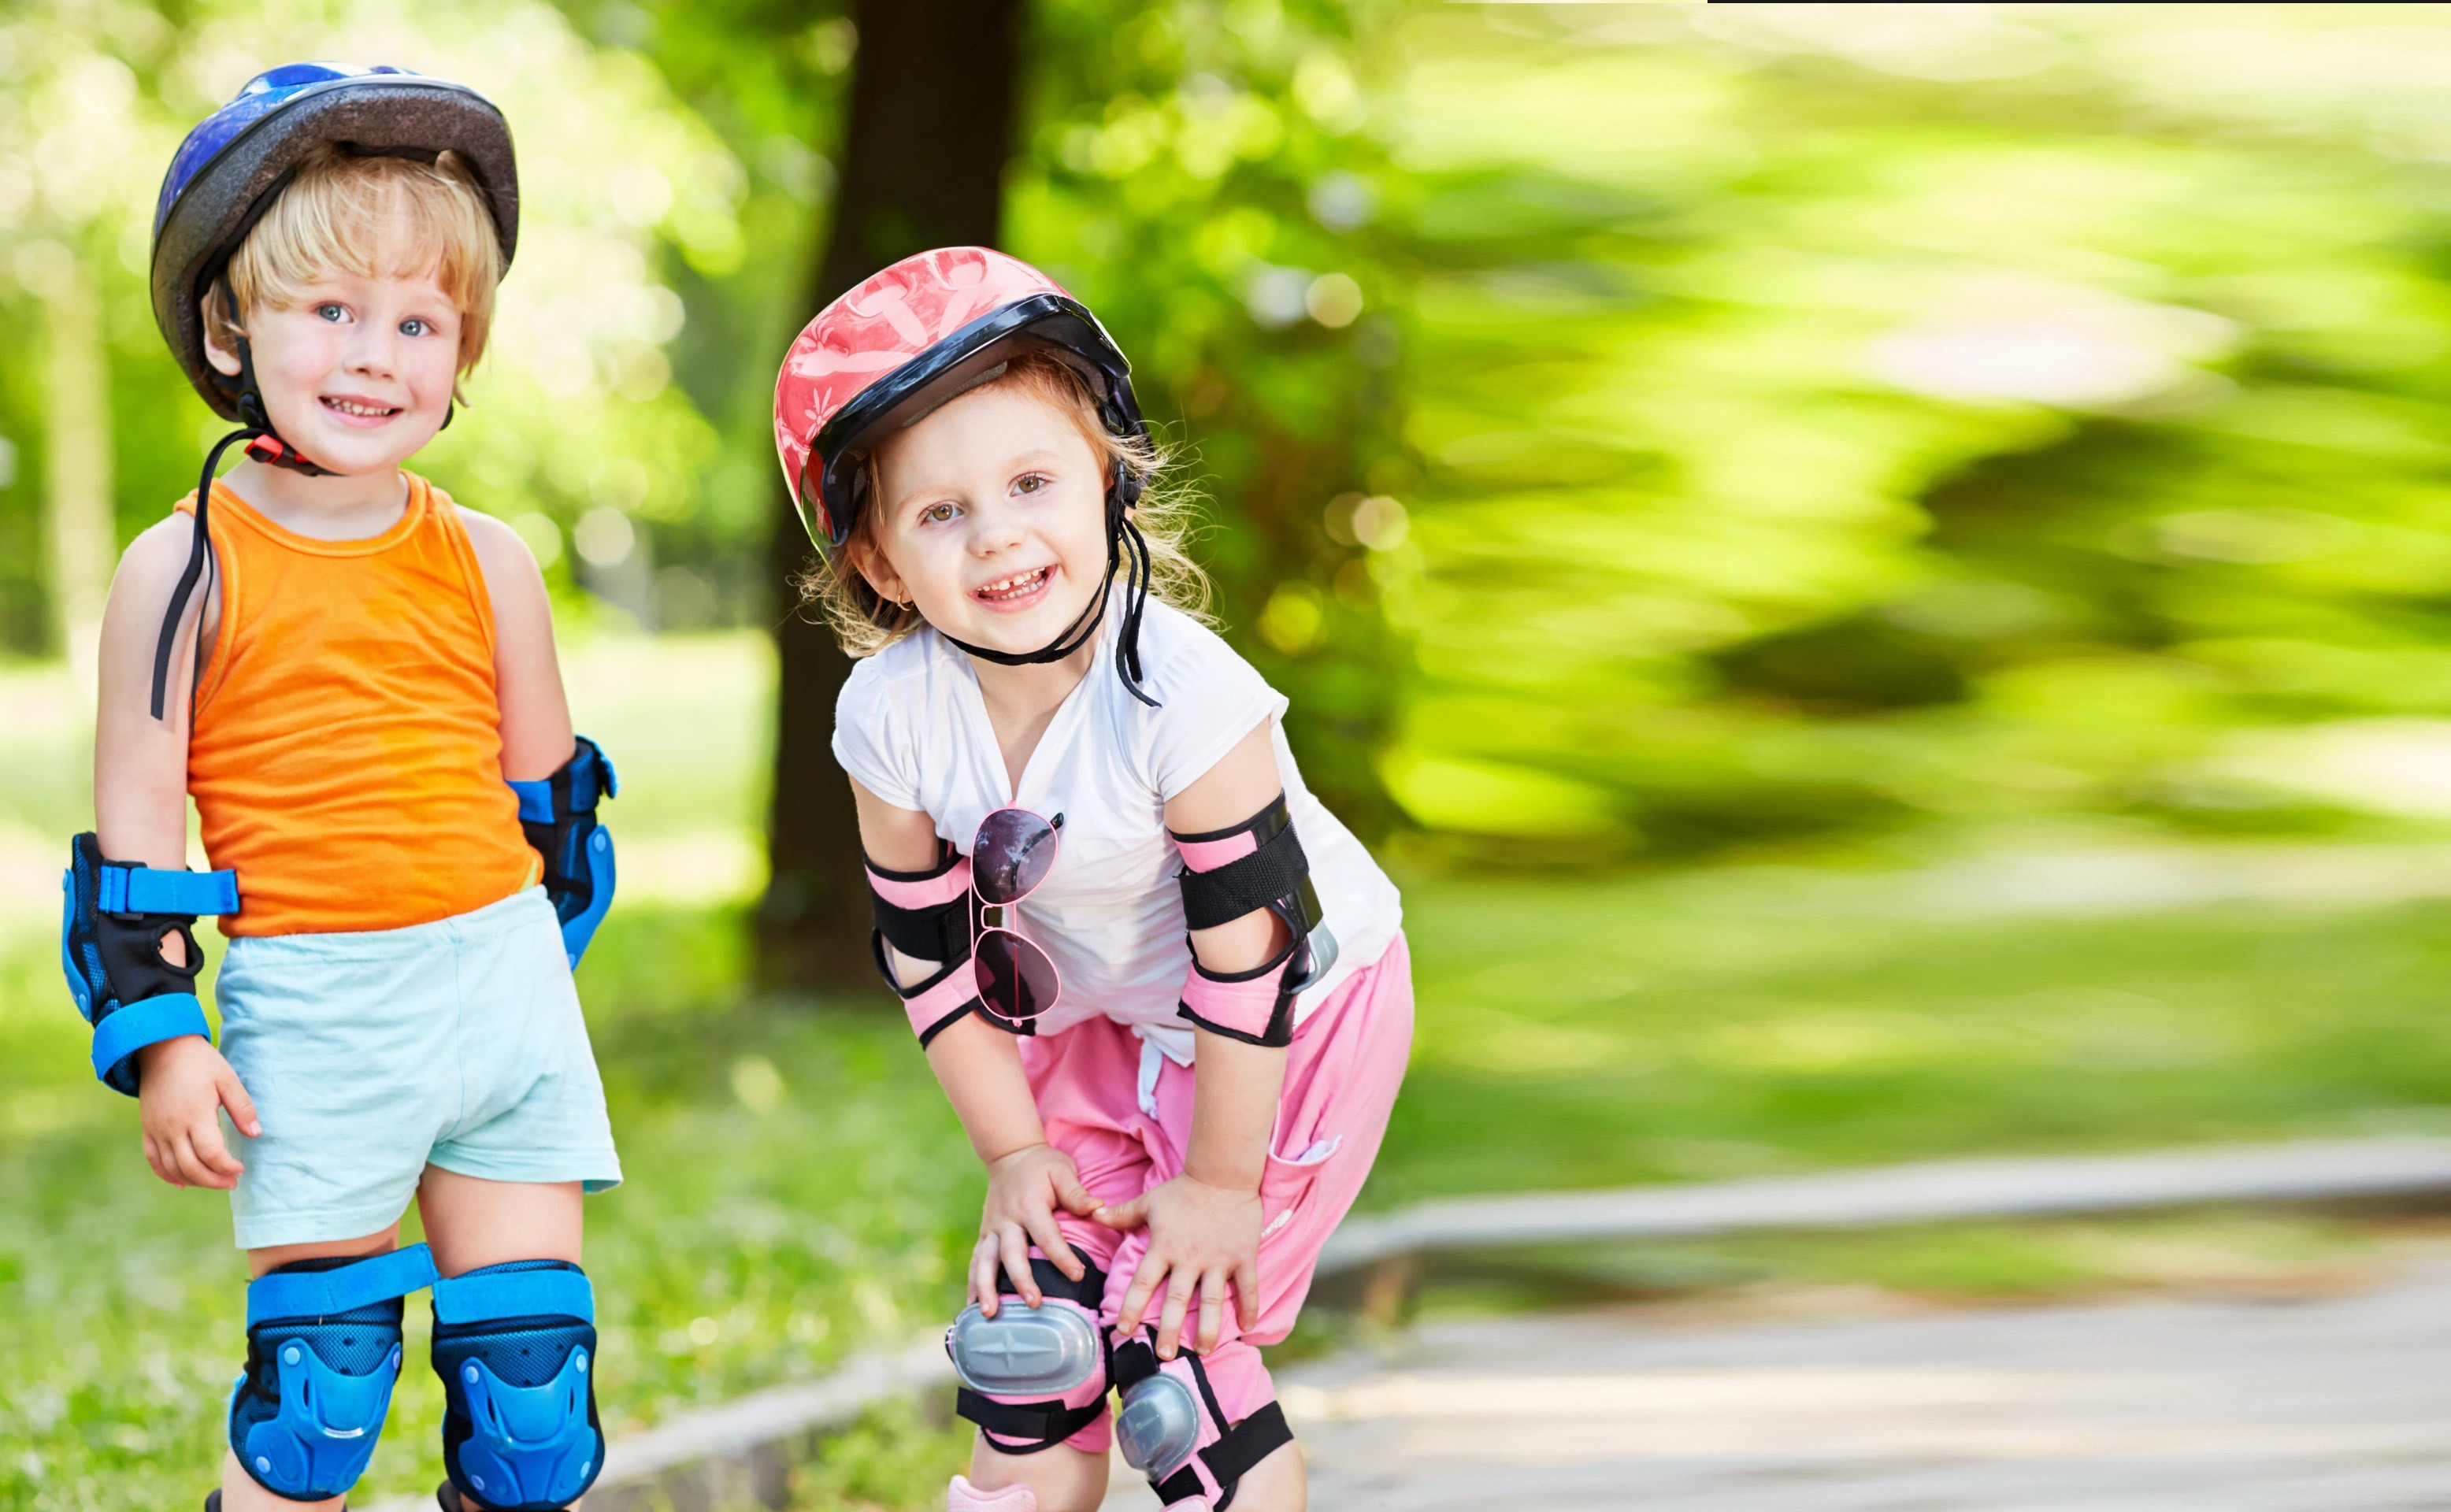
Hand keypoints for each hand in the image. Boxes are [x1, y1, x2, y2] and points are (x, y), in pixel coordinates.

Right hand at [134, 1034, 257, 1189]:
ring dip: (194, 1181)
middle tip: (232, 1182)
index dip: (227, 1166)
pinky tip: (183, 1182)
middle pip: (190, 1167)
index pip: (211, 1153)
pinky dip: (167, 1174)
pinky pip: (153, 1159)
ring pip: (171, 1168)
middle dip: (213, 1180)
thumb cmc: (200, 1062)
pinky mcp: (147, 1129)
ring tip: (214, 1181)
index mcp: (195, 1113)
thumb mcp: (227, 1079)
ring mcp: (156, 1129)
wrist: (161, 1048)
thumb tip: (256, 1134)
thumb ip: (242, 1108)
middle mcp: (172, 1126)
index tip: (241, 1168)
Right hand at [973, 1142, 1101, 1315]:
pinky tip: (973, 1306)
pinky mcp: (984, 1234)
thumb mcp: (1062, 1170)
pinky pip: (976, 1261)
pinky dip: (973, 1283)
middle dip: (1022, 1279)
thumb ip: (1076, 1192)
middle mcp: (1007, 1220)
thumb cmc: (1042, 1164)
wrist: (1009, 1153)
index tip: (1078, 1276)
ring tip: (989, 1313)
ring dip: (985, 1287)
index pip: (1047, 1236)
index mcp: (1029, 1205)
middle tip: (1034, 1302)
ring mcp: (992, 1228)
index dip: (1063, 1257)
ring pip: (985, 1261)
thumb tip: (1098, 1208)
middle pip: (1012, 1254)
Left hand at [1100, 1174, 1261, 1358]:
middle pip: (1177, 1300)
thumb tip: (1094, 1214)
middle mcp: (1190, 1258)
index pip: (1143, 1282)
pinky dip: (1249, 1307)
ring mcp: (1218, 1259)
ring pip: (1212, 1300)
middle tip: (1163, 1355)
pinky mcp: (1243, 1256)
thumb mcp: (1149, 1201)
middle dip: (1169, 1329)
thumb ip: (1122, 1213)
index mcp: (1164, 1247)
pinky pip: (1247, 1286)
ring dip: (1208, 1329)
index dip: (1131, 1307)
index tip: (1123, 1331)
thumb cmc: (1183, 1189)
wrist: (1222, 1174)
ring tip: (1203, 1352)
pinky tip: (1247, 1328)